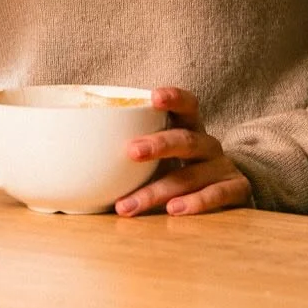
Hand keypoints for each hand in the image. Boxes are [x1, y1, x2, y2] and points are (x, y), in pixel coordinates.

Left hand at [116, 87, 252, 216]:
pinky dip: (195, 203)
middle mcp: (209, 144)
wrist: (233, 190)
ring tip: (130, 204)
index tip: (153, 96)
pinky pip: (217, 196)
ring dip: (158, 190)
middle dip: (157, 145)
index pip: (187, 105)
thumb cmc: (182, 168)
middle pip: (186, 139)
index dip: (173, 97)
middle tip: (130, 152)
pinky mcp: (236, 191)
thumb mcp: (163, 154)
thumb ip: (130, 152)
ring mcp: (223, 168)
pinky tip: (173, 211)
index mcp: (190, 128)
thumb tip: (71, 155)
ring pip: (191, 175)